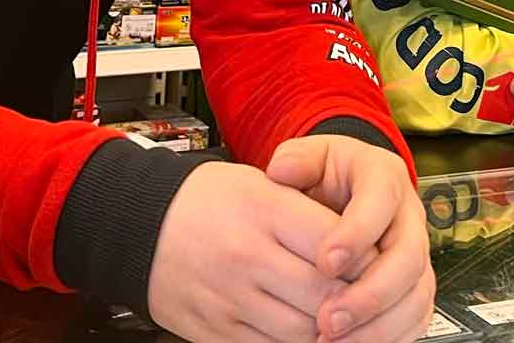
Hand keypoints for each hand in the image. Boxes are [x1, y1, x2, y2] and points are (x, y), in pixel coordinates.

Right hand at [148, 161, 348, 341]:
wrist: (137, 225)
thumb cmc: (204, 201)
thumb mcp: (258, 185)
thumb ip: (307, 214)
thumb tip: (361, 249)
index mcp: (262, 209)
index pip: (335, 243)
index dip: (366, 258)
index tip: (377, 261)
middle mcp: (246, 255)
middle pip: (324, 293)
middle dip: (355, 300)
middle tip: (367, 295)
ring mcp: (229, 298)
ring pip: (303, 331)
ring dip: (330, 329)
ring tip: (339, 315)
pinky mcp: (215, 330)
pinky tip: (305, 330)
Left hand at [268, 135, 434, 342]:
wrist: (346, 190)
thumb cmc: (328, 175)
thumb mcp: (311, 156)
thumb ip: (297, 160)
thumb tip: (281, 170)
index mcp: (385, 177)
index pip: (381, 203)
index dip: (356, 234)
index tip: (324, 261)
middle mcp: (408, 217)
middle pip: (408, 259)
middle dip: (369, 294)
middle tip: (328, 318)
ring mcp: (416, 253)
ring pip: (416, 295)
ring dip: (378, 325)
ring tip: (334, 341)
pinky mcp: (414, 285)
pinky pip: (416, 317)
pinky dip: (388, 337)